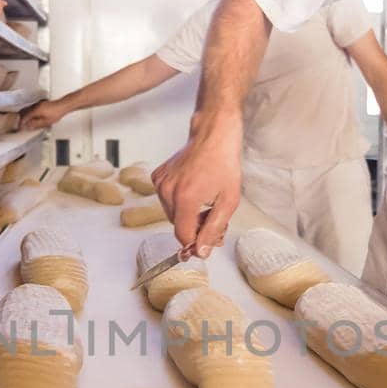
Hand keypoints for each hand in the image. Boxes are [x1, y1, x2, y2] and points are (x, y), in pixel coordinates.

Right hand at [20, 100, 68, 130]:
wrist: (62, 106)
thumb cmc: (56, 113)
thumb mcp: (45, 122)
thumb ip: (36, 124)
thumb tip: (29, 126)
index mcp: (35, 111)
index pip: (25, 117)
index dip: (22, 123)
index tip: (20, 127)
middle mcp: (35, 106)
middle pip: (24, 112)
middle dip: (21, 118)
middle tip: (21, 124)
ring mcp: (38, 104)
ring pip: (28, 109)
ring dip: (25, 115)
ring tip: (25, 121)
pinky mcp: (40, 104)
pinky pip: (32, 108)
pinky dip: (29, 113)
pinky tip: (32, 116)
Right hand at [152, 114, 242, 258]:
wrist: (213, 136)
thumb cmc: (224, 164)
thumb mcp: (228, 201)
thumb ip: (214, 229)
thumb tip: (201, 251)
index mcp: (185, 198)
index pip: (183, 235)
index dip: (196, 242)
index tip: (208, 241)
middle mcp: (168, 191)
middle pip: (177, 226)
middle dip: (195, 227)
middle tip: (213, 216)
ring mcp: (160, 183)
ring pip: (171, 214)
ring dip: (187, 215)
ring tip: (204, 202)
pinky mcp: (157, 176)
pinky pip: (166, 200)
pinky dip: (179, 201)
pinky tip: (193, 190)